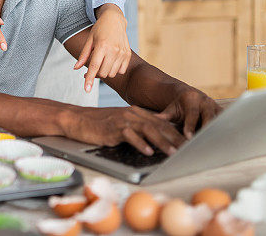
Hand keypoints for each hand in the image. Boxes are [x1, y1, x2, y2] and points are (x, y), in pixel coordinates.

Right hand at [64, 106, 186, 155]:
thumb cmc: (99, 124)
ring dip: (162, 141)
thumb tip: (155, 143)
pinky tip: (148, 151)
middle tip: (188, 149)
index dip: (176, 133)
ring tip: (172, 152)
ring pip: (148, 129)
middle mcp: (132, 114)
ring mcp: (123, 120)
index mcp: (136, 113)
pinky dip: (140, 143)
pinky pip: (130, 135)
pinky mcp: (113, 128)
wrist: (77, 119)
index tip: (188, 143)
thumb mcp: (121, 125)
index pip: (161, 123)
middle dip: (175, 138)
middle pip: (158, 125)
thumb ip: (137, 130)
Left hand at [74, 5, 130, 91]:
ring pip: (112, 73)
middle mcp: (114, 50)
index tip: (86, 90)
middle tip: (94, 65)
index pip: (94, 66)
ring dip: (105, 71)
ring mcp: (122, 53)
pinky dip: (115, 69)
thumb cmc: (99, 29)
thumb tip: (76, 68)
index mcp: (102, 46)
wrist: (115, 20)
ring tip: (103, 60)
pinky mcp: (128, 54)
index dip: (89, 79)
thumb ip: (83, 55)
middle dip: (97, 73)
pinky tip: (111, 60)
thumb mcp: (89, 40)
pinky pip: (121, 70)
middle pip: (103, 73)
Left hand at [156, 87, 222, 138]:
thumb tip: (153, 120)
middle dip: (206, 130)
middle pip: (209, 116)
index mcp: (192, 98)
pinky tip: (223, 144)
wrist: (191, 97)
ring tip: (215, 146)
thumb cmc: (179, 106)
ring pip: (219, 120)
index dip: (190, 126)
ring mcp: (216, 106)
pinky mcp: (223, 113)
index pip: (192, 114)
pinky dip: (225, 131)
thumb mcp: (171, 110)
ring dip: (218, 132)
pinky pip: (226, 122)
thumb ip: (164, 116)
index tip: (188, 137)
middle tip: (203, 143)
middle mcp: (206, 101)